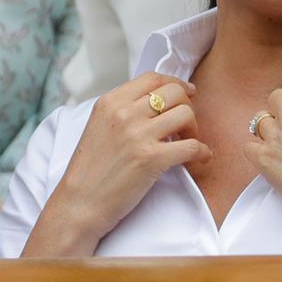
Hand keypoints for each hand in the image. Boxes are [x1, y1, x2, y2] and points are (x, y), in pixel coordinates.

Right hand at [23, 72, 211, 256]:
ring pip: (186, 114)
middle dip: (187, 105)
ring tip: (188, 141)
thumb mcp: (98, 126)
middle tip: (185, 124)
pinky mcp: (151, 159)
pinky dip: (202, 151)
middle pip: (174, 92)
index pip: (152, 78)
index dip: (176, 83)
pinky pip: (192, 146)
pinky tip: (201, 157)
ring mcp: (138, 135)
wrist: (79, 203)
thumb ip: (122, 110)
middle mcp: (124, 113)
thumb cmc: (89, 170)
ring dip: (194, 128)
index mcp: (110, 102)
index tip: (187, 92)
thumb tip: (155, 102)